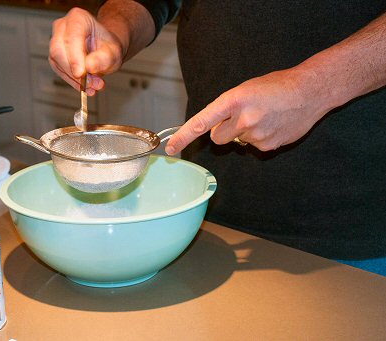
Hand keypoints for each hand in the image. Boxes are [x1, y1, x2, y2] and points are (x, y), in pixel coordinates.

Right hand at [48, 8, 124, 95]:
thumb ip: (103, 58)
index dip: (75, 57)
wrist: (105, 51)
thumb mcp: (113, 52)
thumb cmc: (108, 47)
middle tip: (94, 84)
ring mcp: (56, 42)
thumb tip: (89, 67)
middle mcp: (62, 27)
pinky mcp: (55, 58)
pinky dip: (73, 82)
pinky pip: (59, 72)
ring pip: (57, 63)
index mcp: (78, 18)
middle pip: (58, 50)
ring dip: (75, 79)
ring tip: (95, 86)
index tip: (81, 74)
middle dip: (75, 71)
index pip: (71, 38)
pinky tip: (87, 88)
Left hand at [165, 68, 330, 153]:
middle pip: (217, 138)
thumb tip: (216, 129)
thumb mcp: (246, 89)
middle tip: (240, 117)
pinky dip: (260, 138)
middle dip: (223, 131)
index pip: (202, 122)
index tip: (171, 149)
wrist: (311, 92)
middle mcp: (243, 119)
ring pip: (237, 141)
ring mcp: (256, 135)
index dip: (184, 137)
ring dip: (244, 133)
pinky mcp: (268, 146)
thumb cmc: (277, 86)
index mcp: (234, 100)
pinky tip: (273, 125)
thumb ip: (227, 108)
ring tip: (264, 117)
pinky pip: (254, 146)